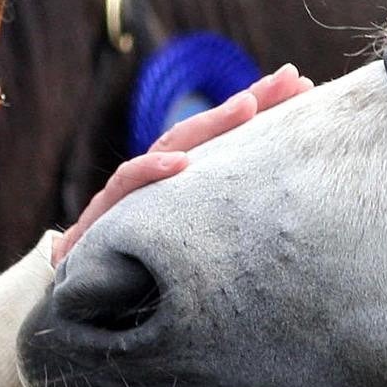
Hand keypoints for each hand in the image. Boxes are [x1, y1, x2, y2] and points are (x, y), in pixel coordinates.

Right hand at [52, 65, 311, 265]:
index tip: (303, 86)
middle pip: (207, 133)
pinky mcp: (102, 219)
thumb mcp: (197, 258)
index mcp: (185, 189)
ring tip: (247, 106)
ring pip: (172, 147)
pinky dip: (150, 171)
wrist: (83, 307)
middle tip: (292, 79)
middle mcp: (159, 184)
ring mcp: (131, 197)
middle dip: (250, 103)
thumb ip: (229, 231)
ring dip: (211, 125)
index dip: (263, 112)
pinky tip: (180, 164)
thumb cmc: (142, 283)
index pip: (227, 140)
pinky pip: (126, 186)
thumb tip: (298, 224)